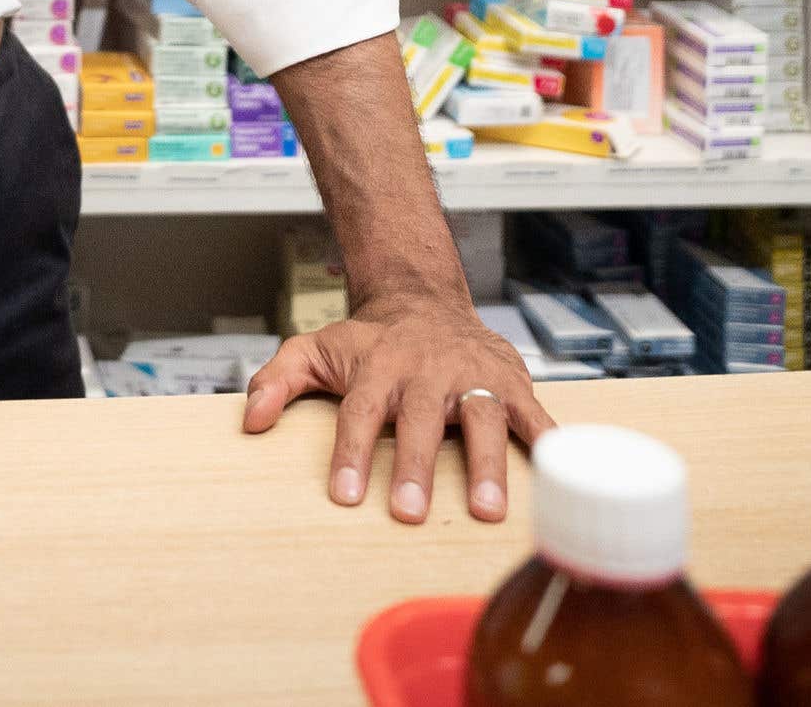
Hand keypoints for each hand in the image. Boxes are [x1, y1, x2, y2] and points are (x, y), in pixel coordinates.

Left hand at [241, 295, 554, 522]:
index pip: (360, 413)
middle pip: (420, 420)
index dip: (352, 454)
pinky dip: (548, 440)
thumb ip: (278, 380)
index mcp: (379, 367)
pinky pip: (534, 413)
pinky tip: (560, 472)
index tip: (346, 495)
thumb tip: (250, 420)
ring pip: (482, 420)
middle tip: (412, 512)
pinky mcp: (510, 381)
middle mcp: (427, 371)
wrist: (423, 299)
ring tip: (486, 511)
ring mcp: (473, 376)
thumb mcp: (315, 349)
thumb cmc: (369, 340)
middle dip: (417, 467)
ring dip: (486, 466)